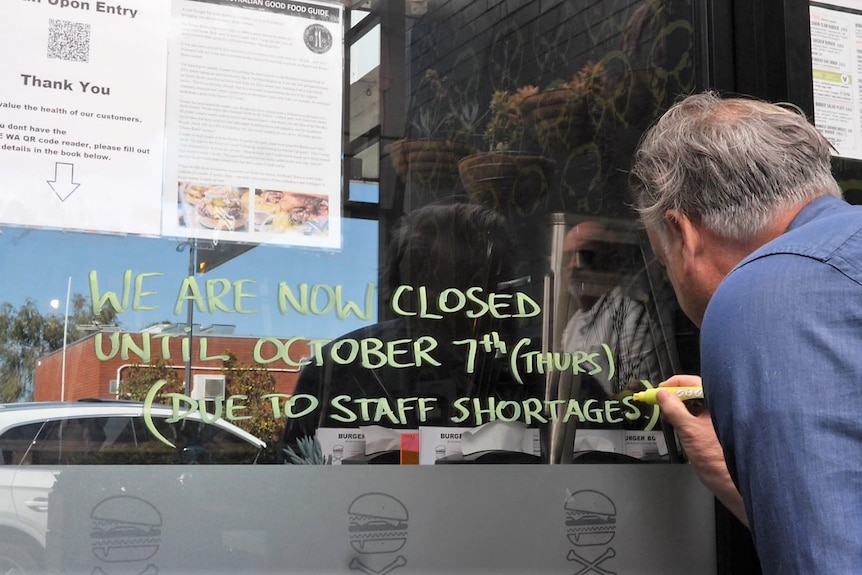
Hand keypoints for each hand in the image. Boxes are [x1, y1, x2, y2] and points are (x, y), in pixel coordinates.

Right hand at [657, 375, 748, 525]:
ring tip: (670, 415)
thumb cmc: (718, 459)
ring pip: (697, 404)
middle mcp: (723, 406)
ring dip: (681, 407)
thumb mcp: (689, 430)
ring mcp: (721, 417)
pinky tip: (679, 424)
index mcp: (720, 401)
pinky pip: (700, 415)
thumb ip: (674, 409)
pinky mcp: (718, 428)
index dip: (673, 384)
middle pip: (695, 391)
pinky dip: (687, 417)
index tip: (659, 391)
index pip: (693, 382)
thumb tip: (662, 395)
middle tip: (661, 402)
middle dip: (675, 396)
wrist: (733, 483)